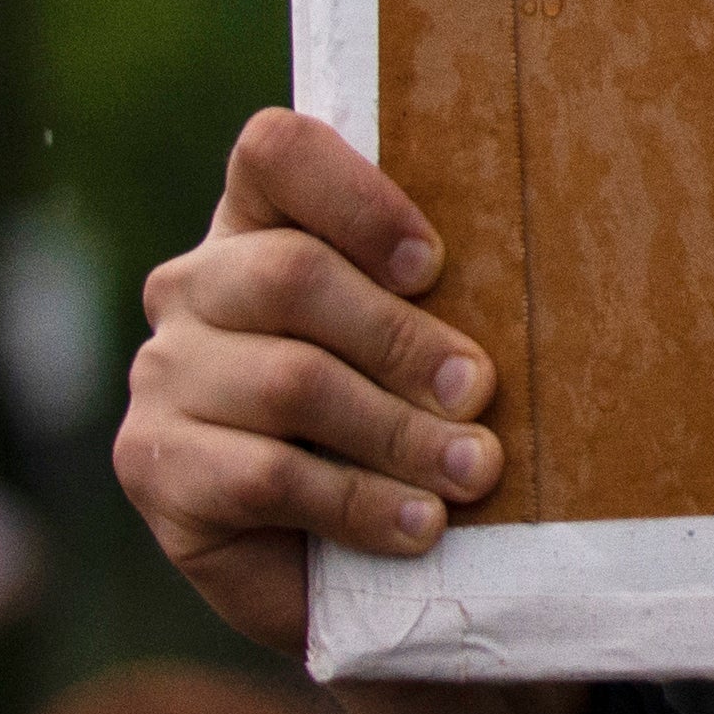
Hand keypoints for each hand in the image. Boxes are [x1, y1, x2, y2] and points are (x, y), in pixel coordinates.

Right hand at [120, 108, 583, 713]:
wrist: (363, 563)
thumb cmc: (418, 416)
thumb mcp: (438, 339)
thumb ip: (450, 294)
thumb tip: (557, 265)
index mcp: (262, 221)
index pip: (274, 150)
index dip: (356, 195)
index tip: (435, 262)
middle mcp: (195, 286)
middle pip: (291, 274)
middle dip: (403, 337)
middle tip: (481, 389)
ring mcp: (165, 376)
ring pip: (290, 382)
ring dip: (398, 432)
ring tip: (474, 470)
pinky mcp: (156, 468)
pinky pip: (266, 476)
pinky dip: (358, 501)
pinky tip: (418, 524)